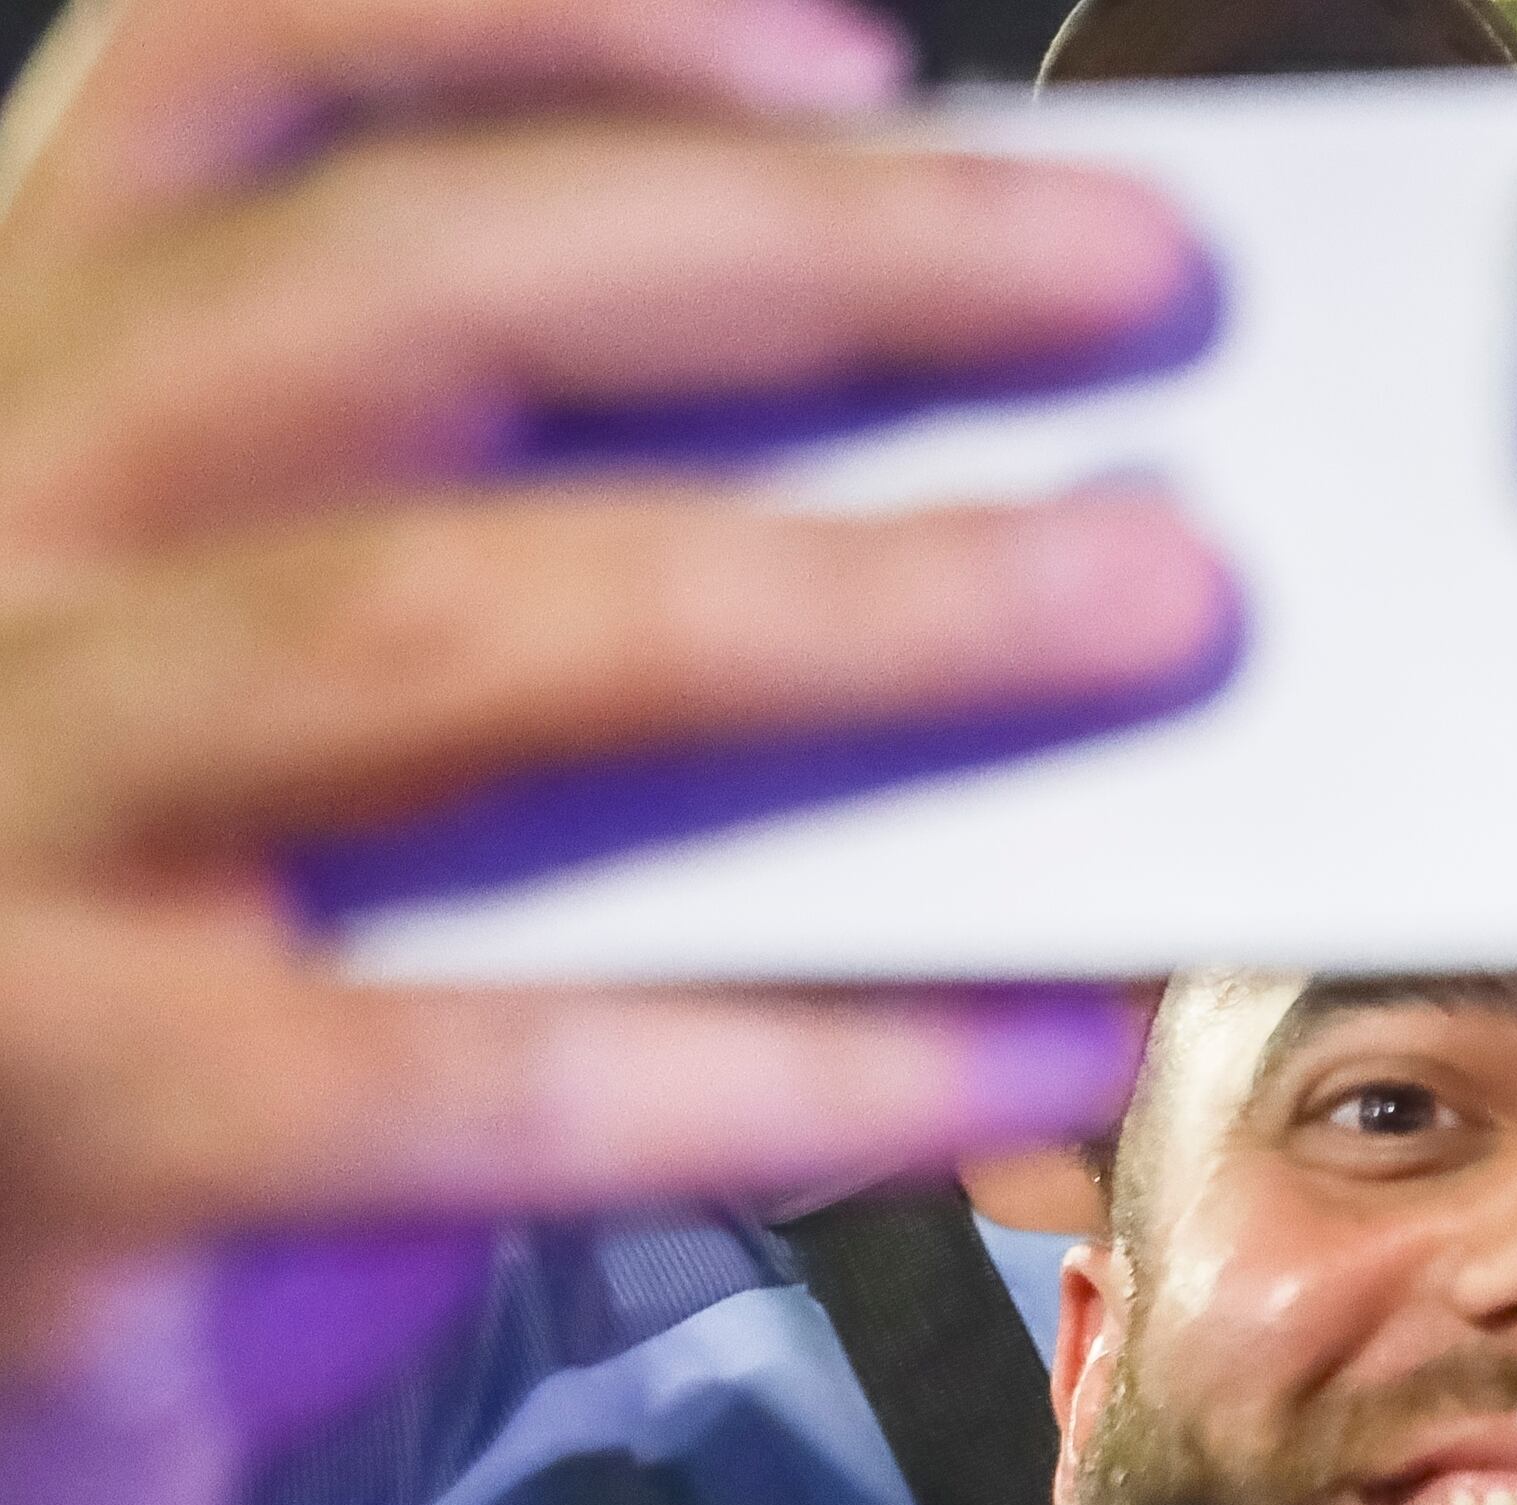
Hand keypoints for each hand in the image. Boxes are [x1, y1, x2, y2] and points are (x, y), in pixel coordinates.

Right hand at [0, 0, 1226, 1504]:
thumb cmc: (172, 1019)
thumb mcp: (315, 758)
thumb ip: (555, 600)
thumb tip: (994, 508)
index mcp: (35, 417)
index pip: (233, 92)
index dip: (539, 27)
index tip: (856, 63)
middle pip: (396, 299)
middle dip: (804, 263)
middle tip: (1139, 281)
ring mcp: (11, 839)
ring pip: (451, 636)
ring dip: (850, 605)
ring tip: (1149, 600)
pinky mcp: (91, 1128)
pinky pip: (501, 1070)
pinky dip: (814, 1049)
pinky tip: (1041, 1034)